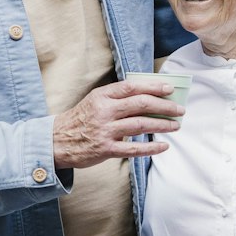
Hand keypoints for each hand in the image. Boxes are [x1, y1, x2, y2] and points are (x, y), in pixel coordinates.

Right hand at [51, 78, 183, 168]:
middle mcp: (104, 111)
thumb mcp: (94, 101)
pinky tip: (163, 146)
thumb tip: (147, 97)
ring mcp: (105, 131)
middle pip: (141, 104)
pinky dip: (151, 148)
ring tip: (176, 126)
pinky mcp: (106, 149)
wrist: (56, 141)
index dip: (153, 87)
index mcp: (102, 96)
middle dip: (165, 106)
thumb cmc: (79, 120)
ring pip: (141, 124)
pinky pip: (134, 148)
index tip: (170, 90)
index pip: (131, 87)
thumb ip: (116, 98)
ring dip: (162, 125)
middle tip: (179, 110)